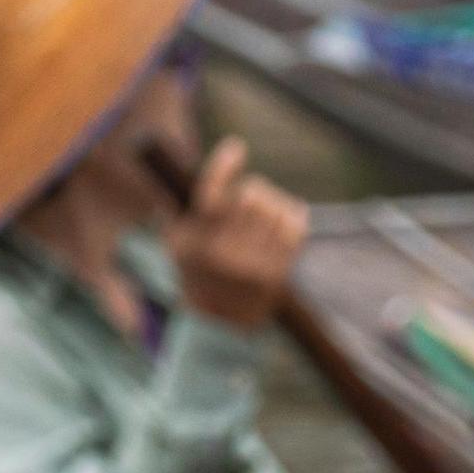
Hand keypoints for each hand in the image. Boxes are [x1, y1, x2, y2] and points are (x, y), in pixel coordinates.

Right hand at [165, 140, 306, 331]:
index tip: (237, 148)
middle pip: (250, 194)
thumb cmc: (197, 270)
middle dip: (253, 190)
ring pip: (274, 207)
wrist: (219, 324)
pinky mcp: (277, 274)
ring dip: (273, 203)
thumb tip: (217, 165)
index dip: (226, 165)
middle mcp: (223, 254)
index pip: (211, 192)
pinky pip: (296, 227)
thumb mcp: (177, 241)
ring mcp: (252, 266)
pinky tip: (287, 219)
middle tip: (250, 199)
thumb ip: (183, 206)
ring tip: (266, 214)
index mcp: (193, 241)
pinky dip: (294, 216)